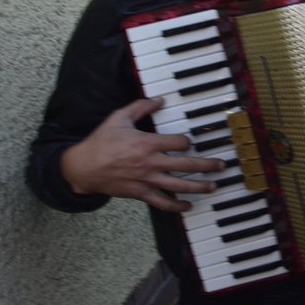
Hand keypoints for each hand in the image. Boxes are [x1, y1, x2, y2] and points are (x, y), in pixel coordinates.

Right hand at [60, 98, 225, 211]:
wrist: (83, 167)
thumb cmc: (101, 142)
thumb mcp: (119, 118)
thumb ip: (141, 107)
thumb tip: (159, 99)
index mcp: (147, 143)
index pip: (179, 142)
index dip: (187, 141)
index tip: (188, 142)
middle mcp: (150, 163)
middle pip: (186, 164)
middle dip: (206, 165)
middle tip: (221, 166)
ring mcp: (146, 180)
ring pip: (178, 186)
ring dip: (198, 186)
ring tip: (213, 186)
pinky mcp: (140, 193)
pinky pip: (162, 202)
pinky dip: (176, 206)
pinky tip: (188, 206)